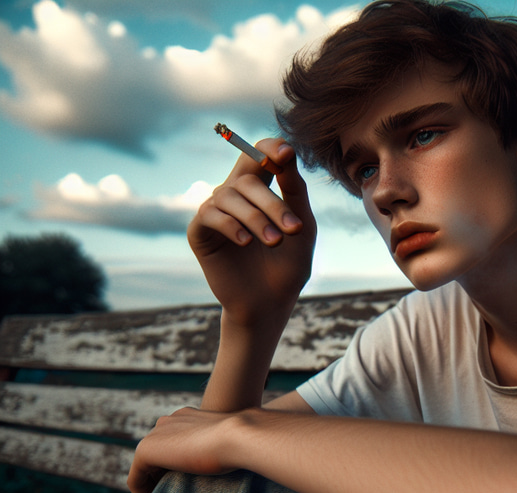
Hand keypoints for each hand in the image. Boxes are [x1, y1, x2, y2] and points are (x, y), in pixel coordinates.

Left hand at [127, 407, 243, 492]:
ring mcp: (155, 434)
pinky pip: (136, 478)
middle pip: (156, 455)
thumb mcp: (233, 444)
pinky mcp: (146, 450)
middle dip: (160, 477)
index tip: (183, 488)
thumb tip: (235, 461)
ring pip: (144, 467)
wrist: (240, 436)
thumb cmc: (245, 443)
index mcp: (188, 418)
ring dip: (150, 487)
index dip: (174, 468)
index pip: (173, 444)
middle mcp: (168, 422)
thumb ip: (224, 448)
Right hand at [188, 138, 316, 328]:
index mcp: (259, 190)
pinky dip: (231, 225)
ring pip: (229, 196)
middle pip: (247, 177)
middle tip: (294, 230)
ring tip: (275, 243)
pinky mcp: (199, 233)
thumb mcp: (303, 228)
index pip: (258, 154)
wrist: (269, 304)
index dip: (270, 148)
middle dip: (273, 202)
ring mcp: (214, 212)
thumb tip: (287, 153)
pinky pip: (210, 215)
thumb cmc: (288, 266)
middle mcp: (233, 195)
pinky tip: (246, 242)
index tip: (287, 154)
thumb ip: (296, 192)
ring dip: (256, 218)